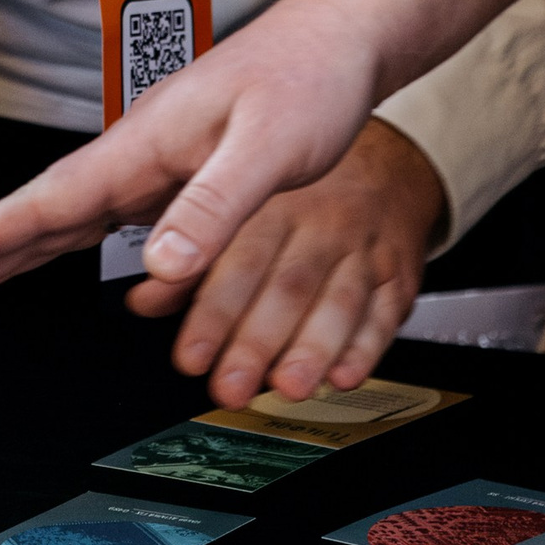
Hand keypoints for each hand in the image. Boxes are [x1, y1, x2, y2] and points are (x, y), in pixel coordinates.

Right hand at [0, 0, 381, 305]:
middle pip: (44, 211)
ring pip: (68, 215)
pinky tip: (54, 256)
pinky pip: (106, 216)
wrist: (340, 42)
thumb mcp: (271, 148)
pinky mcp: (176, 171)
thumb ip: (213, 207)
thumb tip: (158, 268)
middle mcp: (139, 152)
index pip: (53, 200)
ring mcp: (154, 162)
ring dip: (14, 246)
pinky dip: (65, 239)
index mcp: (146, 144)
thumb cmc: (309, 81)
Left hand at [125, 120, 442, 407]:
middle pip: (288, 286)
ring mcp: (362, 246)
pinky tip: (344, 374)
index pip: (240, 258)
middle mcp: (320, 220)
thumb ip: (196, 254)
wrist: (384, 158)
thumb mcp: (240, 194)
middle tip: (231, 386)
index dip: (213, 312)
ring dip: (313, 349)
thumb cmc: (300, 183)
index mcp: (273, 197)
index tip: (192, 356)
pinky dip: (367, 347)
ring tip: (288, 386)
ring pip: (340, 301)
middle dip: (257, 343)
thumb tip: (146, 301)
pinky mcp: (397, 271)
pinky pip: (387, 310)